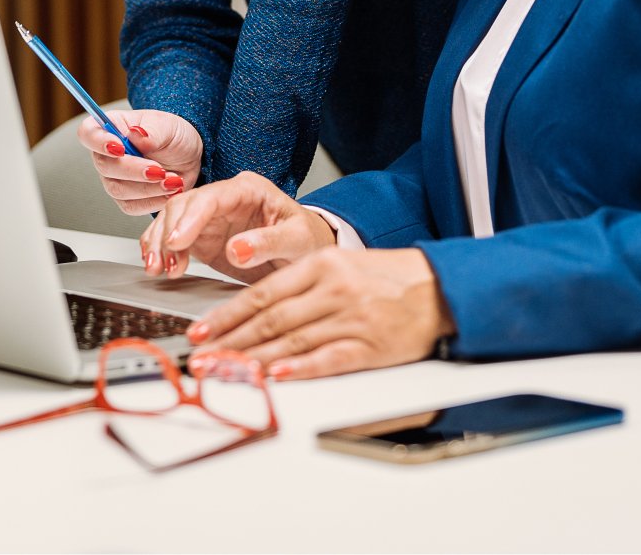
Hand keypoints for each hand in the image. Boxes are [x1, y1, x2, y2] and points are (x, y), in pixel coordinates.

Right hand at [77, 109, 203, 215]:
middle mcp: (107, 154)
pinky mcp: (127, 198)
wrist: (189, 157)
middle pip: (104, 166)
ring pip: (118, 190)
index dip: (98, 142)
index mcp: (112, 127)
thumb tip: (137, 134)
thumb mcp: (168, 126)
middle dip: (134, 170)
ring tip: (172, 180)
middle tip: (159, 170)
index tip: (120, 147)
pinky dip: (153, 201)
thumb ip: (152, 130)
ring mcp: (115, 178)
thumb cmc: (173, 135)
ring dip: (148, 188)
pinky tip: (170, 192)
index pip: (89, 133)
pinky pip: (131, 206)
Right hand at [139, 172, 334, 282]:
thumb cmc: (308, 240)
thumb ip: (270, 242)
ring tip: (156, 269)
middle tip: (163, 263)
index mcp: (249, 189)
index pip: (211, 197)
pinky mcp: (203, 238)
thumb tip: (237, 249)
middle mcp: (225, 199)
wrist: (307, 255)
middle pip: (184, 205)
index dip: (190, 218)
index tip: (177, 242)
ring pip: (172, 220)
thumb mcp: (299, 240)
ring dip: (159, 244)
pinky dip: (161, 252)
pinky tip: (158, 267)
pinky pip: (173, 239)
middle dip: (168, 233)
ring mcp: (211, 218)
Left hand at [186, 246, 452, 380]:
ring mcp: (351, 318)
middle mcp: (332, 290)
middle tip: (201, 358)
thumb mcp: (341, 265)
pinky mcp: (369, 345)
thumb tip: (254, 314)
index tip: (200, 330)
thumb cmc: (387, 277)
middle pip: (270, 319)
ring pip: (292, 341)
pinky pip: (328, 359)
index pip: (262, 293)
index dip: (226, 315)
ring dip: (253, 360)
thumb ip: (299, 285)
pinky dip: (300, 369)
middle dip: (230, 341)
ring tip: (224, 372)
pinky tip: (277, 376)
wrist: (440, 286)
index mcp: (321, 265)